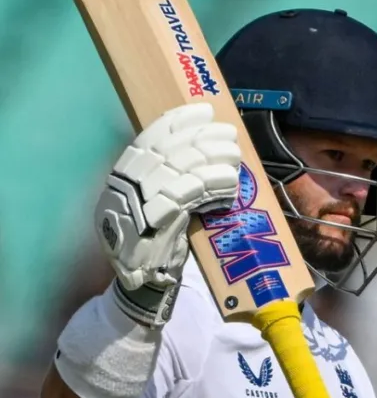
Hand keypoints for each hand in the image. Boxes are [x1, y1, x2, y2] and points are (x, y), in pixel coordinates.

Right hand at [94, 103, 240, 326]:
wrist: (142, 287)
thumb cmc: (156, 244)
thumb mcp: (156, 206)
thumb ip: (169, 181)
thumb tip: (203, 150)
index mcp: (120, 181)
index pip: (146, 141)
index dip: (175, 123)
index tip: (202, 110)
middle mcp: (122, 189)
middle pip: (166, 151)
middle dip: (200, 137)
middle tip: (228, 132)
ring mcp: (135, 206)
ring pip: (178, 169)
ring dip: (212, 157)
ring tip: (235, 154)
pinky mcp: (155, 224)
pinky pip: (187, 194)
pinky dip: (211, 183)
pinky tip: (231, 180)